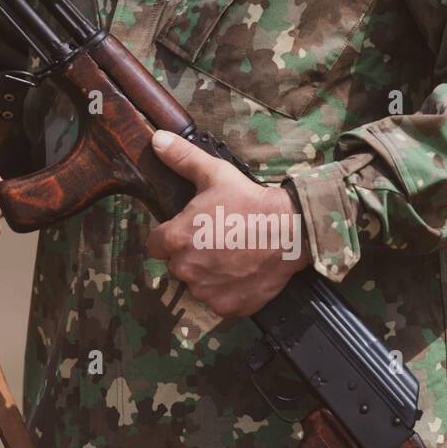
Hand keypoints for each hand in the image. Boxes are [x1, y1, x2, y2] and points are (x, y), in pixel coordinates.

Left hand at [146, 130, 311, 318]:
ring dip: (209, 274)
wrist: (291, 230)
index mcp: (176, 239)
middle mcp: (186, 269)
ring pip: (198, 284)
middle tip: (219, 239)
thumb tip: (157, 140)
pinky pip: (219, 301)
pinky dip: (228, 291)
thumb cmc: (250, 202)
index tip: (192, 230)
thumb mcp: (215, 174)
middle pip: (178, 265)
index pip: (156, 244)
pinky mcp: (227, 307)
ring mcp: (206, 291)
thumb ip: (182, 159)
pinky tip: (243, 273)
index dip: (172, 235)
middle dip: (192, 254)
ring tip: (233, 255)